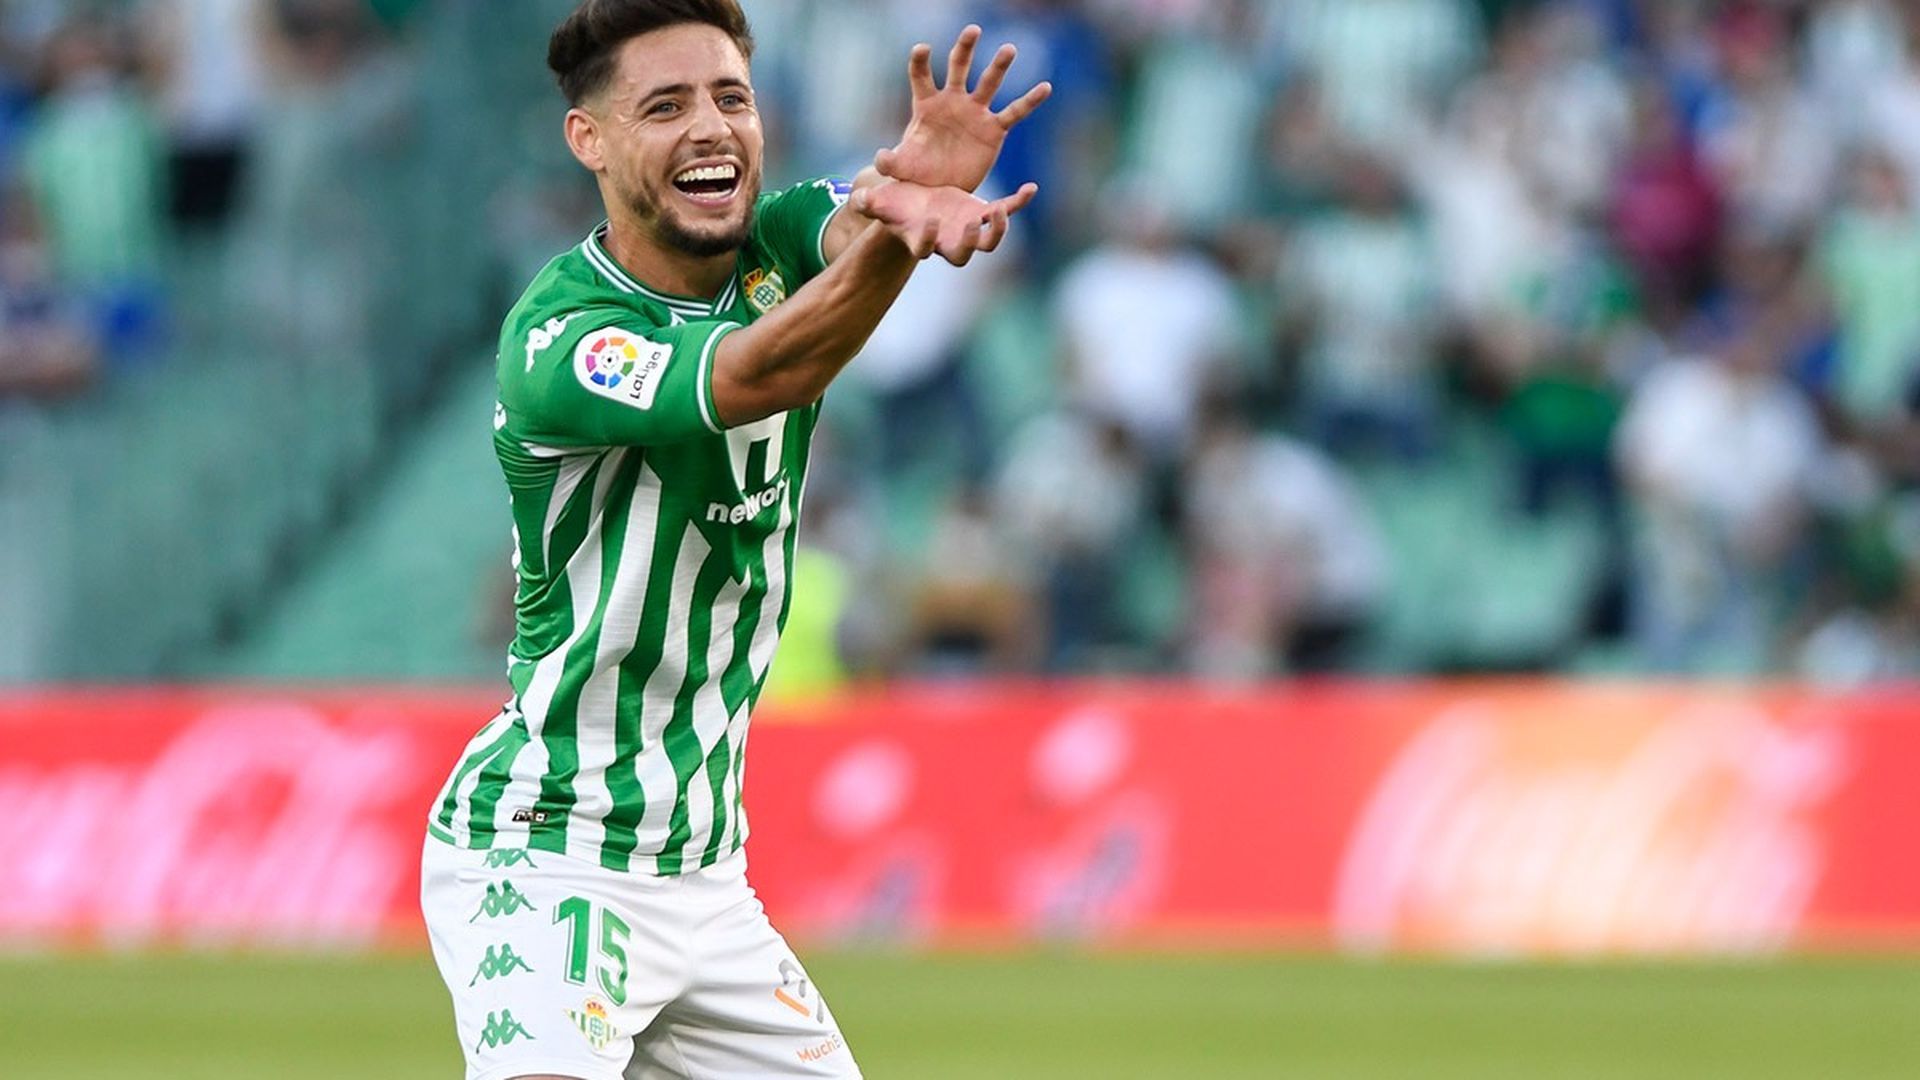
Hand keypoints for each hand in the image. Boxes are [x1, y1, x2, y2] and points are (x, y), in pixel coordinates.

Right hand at [853, 180, 1038, 265]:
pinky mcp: (982, 212)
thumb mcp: (879, 201)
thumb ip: (867, 203)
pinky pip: (1005, 211)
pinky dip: (1018, 202)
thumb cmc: (894, 205)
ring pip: (988, 241)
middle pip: (963, 255)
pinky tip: (1031, 188)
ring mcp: (968, 229)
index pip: (924, 249)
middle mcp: (947, 241)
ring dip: (999, 229)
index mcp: (921, 239)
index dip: (928, 240)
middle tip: (974, 224)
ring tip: (1002, 209)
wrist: (917, 202)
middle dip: (969, 242)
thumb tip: (857, 200)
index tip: (930, 221)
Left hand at [875, 25, 1051, 192]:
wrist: (942, 189)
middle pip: (959, 67)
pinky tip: (1045, 87)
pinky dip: (1030, 101)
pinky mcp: (994, 129)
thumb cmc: (919, 173)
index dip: (920, 62)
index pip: (922, 76)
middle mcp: (952, 101)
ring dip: (998, 65)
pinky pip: (1014, 112)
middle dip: (965, 49)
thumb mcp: (902, 169)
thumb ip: (891, 162)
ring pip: (988, 83)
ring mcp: (975, 112)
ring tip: (1008, 48)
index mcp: (926, 105)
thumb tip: (881, 157)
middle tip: (972, 30)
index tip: (923, 48)